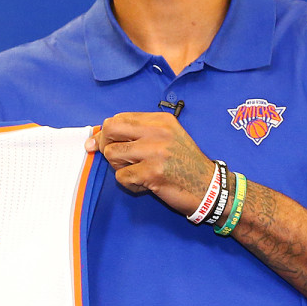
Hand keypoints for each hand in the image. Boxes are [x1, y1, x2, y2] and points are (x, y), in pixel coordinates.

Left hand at [87, 112, 214, 216]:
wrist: (208, 187)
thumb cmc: (186, 164)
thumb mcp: (168, 137)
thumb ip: (138, 133)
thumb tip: (98, 137)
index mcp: (161, 120)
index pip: (119, 118)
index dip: (106, 132)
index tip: (99, 143)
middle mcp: (158, 132)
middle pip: (110, 130)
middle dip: (106, 145)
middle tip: (116, 158)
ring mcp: (155, 152)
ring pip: (112, 154)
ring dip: (119, 167)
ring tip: (137, 171)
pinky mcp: (152, 173)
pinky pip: (122, 177)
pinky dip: (130, 184)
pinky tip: (145, 184)